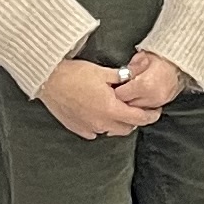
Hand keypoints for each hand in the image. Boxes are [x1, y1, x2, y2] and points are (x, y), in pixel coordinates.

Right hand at [38, 56, 158, 137]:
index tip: (155, 111)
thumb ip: (124, 77)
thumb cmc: (75, 74)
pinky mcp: (77, 129)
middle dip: (135, 119)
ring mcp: (88, 128)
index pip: (138, 118)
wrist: (48, 80)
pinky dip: (102, 124)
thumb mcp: (104, 72)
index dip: (150, 115)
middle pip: (127, 128)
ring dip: (118, 122)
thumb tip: (138, 74)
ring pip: (111, 130)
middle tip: (137, 107)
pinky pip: (95, 131)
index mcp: (110, 109)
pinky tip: (99, 112)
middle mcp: (100, 123)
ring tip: (118, 108)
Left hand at [115, 53, 186, 113]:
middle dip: (122, 98)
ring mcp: (159, 102)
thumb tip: (121, 74)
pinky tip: (140, 96)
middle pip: (127, 105)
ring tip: (130, 93)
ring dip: (132, 103)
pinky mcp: (163, 104)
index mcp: (145, 84)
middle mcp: (152, 97)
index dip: (115, 89)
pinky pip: (146, 109)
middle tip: (120, 90)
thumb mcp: (144, 57)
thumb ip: (131, 67)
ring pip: (136, 110)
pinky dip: (141, 104)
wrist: (182, 61)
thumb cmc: (164, 57)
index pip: (121, 95)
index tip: (114, 85)